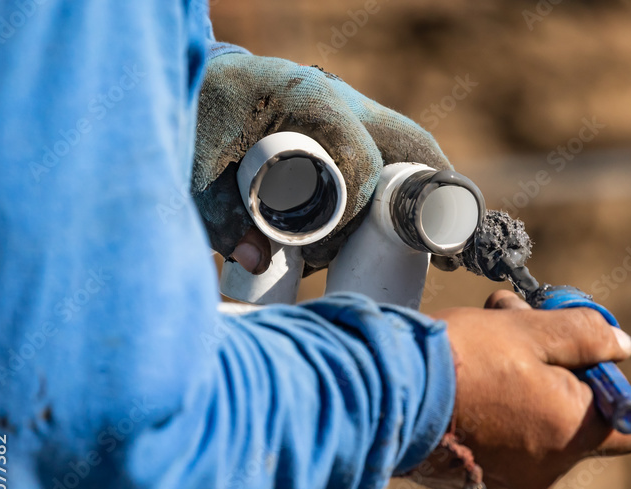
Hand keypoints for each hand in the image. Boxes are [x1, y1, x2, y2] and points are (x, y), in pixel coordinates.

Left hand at [191, 52, 451, 273]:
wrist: (187, 84)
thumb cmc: (190, 122)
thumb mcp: (195, 175)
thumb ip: (222, 220)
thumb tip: (258, 262)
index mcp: (310, 100)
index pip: (362, 164)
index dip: (352, 217)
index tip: (322, 256)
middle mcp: (339, 96)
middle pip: (410, 146)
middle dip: (429, 198)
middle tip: (443, 254)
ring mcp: (347, 105)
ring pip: (406, 146)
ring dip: (417, 194)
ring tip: (432, 249)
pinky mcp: (344, 120)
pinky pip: (390, 148)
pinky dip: (404, 182)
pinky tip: (408, 223)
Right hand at [411, 291, 630, 488]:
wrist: (383, 396)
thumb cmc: (462, 360)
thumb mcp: (531, 330)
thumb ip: (586, 336)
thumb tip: (621, 347)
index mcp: (572, 433)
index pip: (629, 427)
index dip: (613, 389)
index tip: (580, 358)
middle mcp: (547, 469)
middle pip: (576, 422)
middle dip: (556, 373)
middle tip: (523, 330)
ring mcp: (508, 481)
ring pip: (535, 429)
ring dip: (521, 388)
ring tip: (483, 344)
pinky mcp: (473, 484)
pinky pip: (502, 447)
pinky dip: (494, 418)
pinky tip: (463, 383)